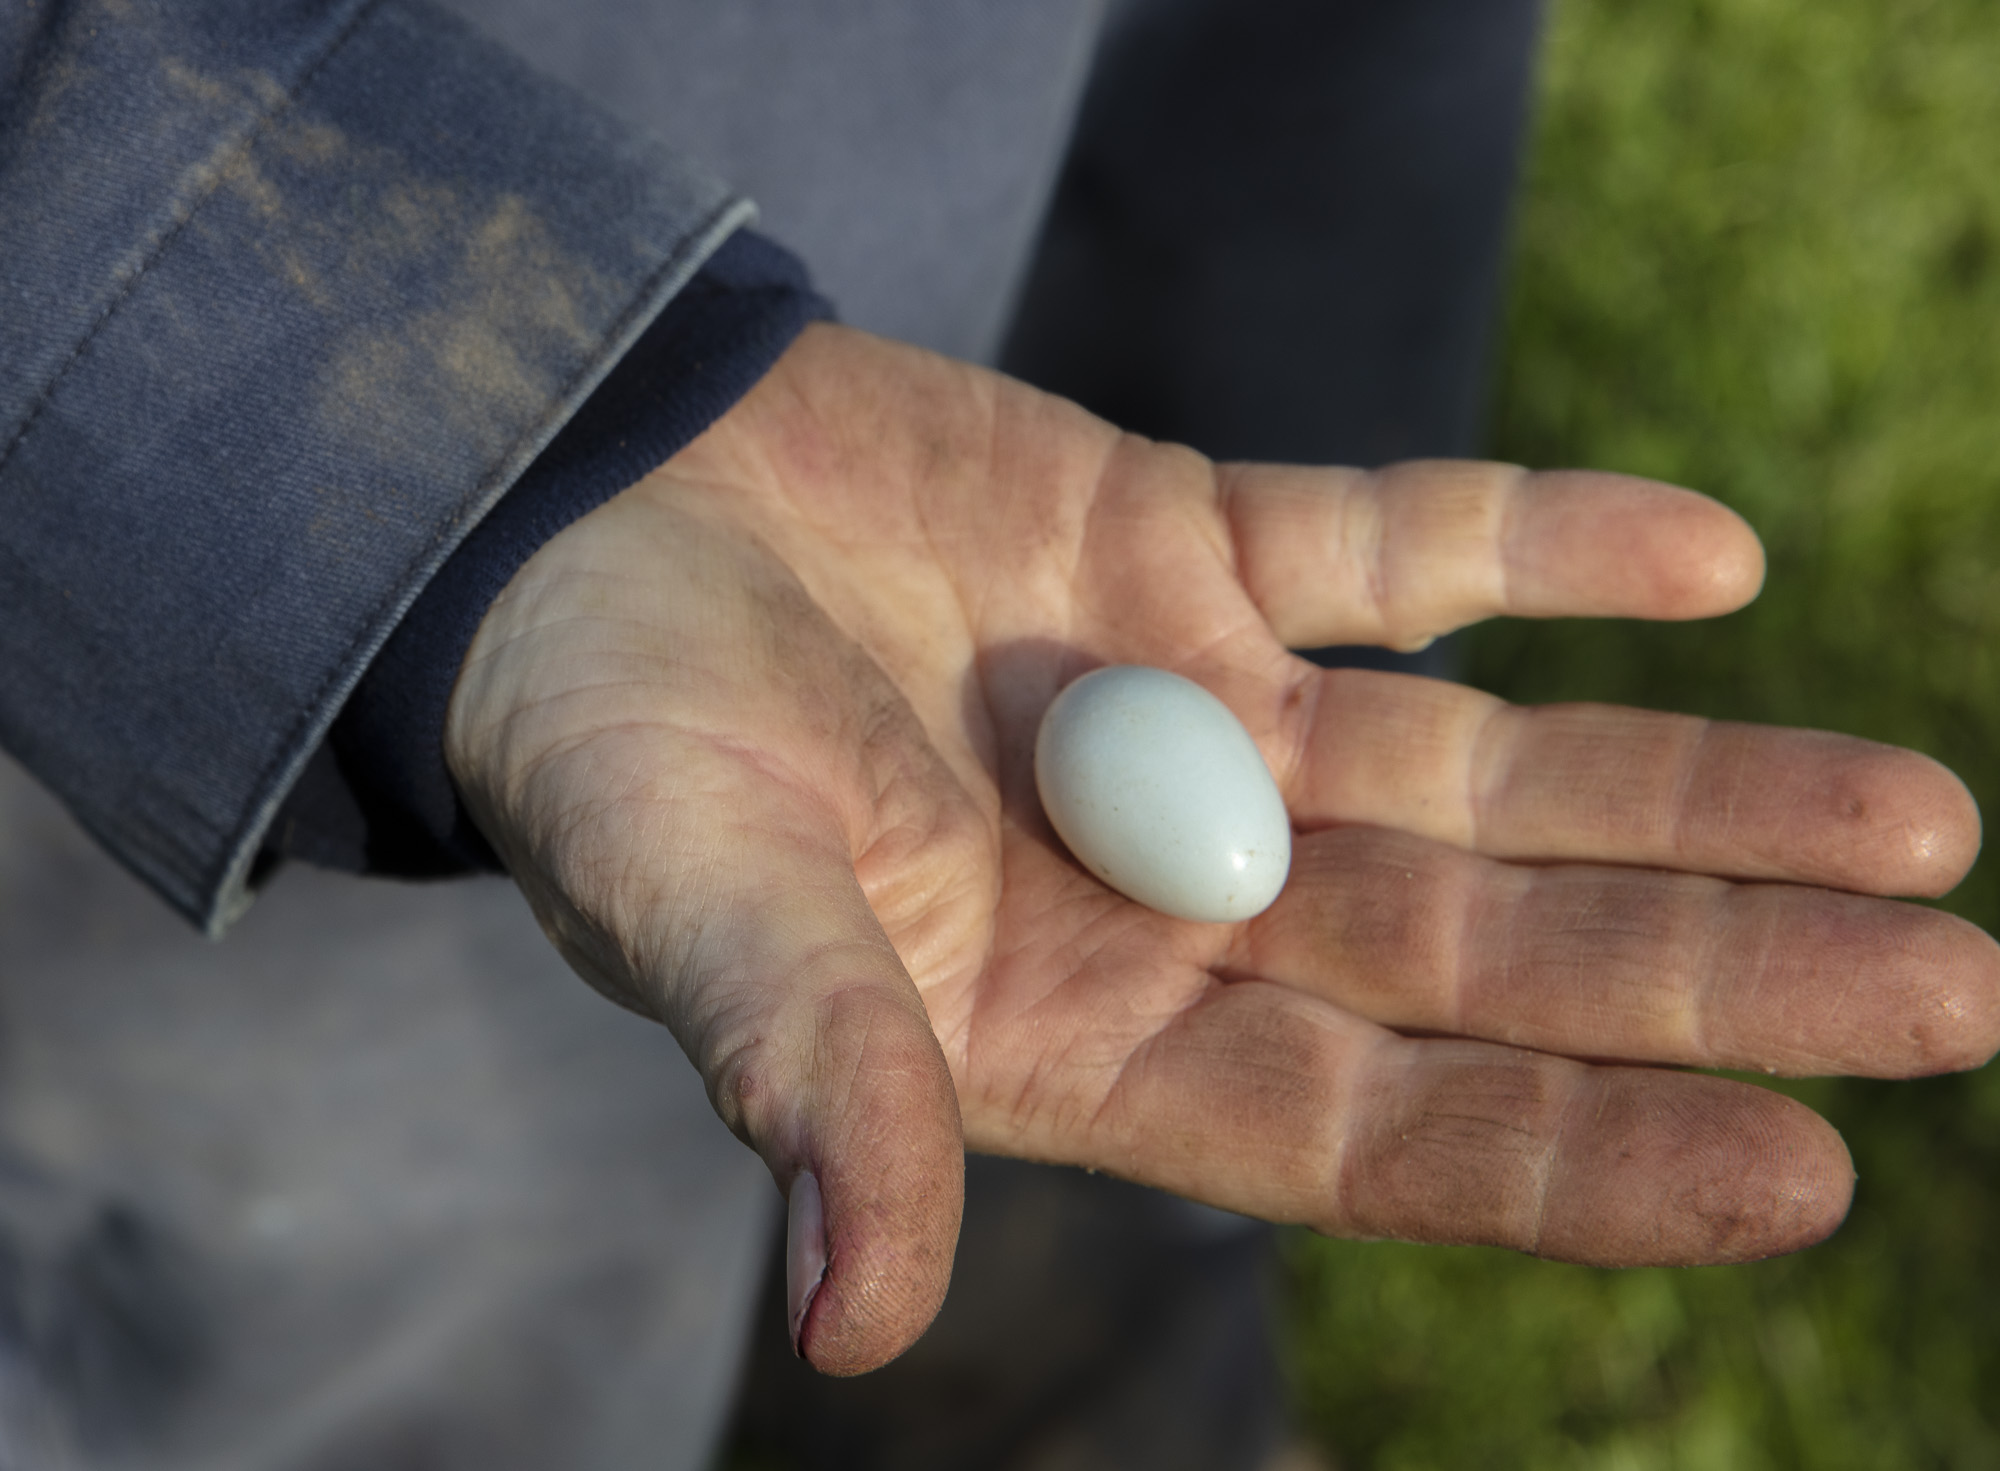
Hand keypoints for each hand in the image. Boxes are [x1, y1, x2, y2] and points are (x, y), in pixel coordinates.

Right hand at [445, 323, 1998, 1374]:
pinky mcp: (1184, 545)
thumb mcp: (687, 901)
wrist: (576, 514)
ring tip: (1921, 819)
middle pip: (1480, 954)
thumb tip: (853, 1316)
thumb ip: (808, 1072)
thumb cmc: (601, 737)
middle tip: (1955, 993)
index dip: (1568, 1158)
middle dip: (1705, 975)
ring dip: (1685, 785)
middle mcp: (1168, 891)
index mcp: (1065, 1027)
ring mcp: (1196, 715)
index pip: (1362, 1125)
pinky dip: (1540, 543)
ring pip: (1484, 768)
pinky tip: (1714, 560)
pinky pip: (1394, 542)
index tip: (1800, 1174)